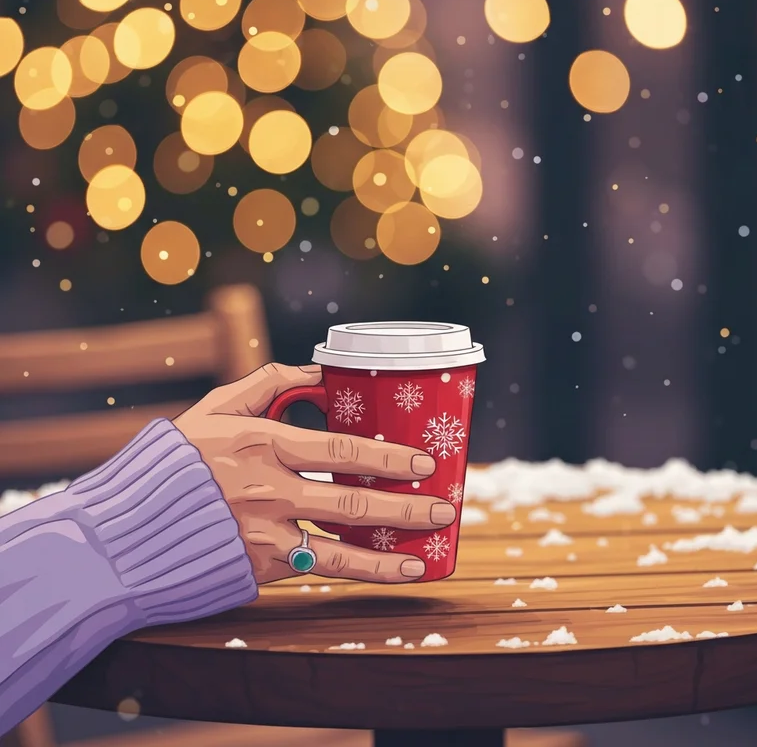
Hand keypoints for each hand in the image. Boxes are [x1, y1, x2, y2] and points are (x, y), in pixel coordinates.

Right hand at [173, 363, 453, 584]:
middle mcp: (268, 493)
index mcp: (262, 444)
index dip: (389, 456)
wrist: (125, 529)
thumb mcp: (215, 408)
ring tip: (427, 555)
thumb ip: (267, 383)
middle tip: (445, 506)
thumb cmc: (175, 462)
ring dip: (390, 556)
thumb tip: (318, 371)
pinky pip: (315, 572)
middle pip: (352, 504)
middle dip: (407, 507)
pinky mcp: (256, 571)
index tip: (425, 461)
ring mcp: (263, 537)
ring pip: (340, 553)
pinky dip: (356, 573)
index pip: (341, 450)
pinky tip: (387, 572)